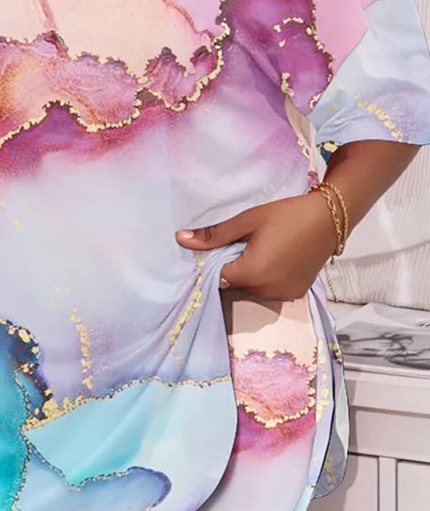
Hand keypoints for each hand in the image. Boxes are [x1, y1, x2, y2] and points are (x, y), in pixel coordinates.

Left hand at [176, 193, 338, 301]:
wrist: (330, 218)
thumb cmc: (287, 214)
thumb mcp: (248, 220)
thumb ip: (214, 235)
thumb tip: (181, 239)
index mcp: (251, 273)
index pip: (217, 278)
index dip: (213, 264)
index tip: (217, 249)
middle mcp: (266, 291)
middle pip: (234, 286)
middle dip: (232, 268)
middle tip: (241, 245)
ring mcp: (282, 295)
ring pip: (251, 290)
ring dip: (249, 275)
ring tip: (260, 250)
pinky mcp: (295, 294)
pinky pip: (269, 290)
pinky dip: (266, 279)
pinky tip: (274, 259)